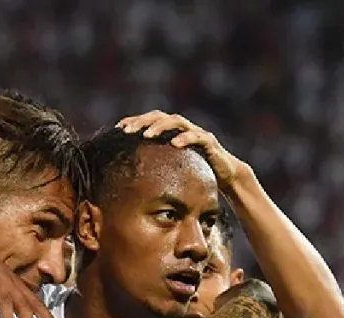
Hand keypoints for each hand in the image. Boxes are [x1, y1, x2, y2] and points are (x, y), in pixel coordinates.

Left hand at [115, 111, 252, 190]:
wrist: (225, 175)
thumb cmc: (196, 171)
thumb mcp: (172, 167)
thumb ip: (157, 164)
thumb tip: (130, 174)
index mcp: (171, 131)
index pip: (149, 120)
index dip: (134, 121)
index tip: (118, 128)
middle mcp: (183, 128)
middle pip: (159, 116)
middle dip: (142, 121)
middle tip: (127, 131)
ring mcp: (196, 132)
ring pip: (177, 121)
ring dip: (160, 126)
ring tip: (147, 135)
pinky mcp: (209, 141)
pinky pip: (197, 136)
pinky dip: (185, 138)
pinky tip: (174, 143)